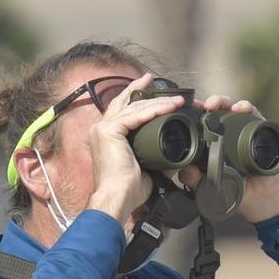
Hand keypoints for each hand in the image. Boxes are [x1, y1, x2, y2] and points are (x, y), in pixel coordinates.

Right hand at [84, 73, 189, 223]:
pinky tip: (168, 108)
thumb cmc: (129, 188)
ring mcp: (103, 128)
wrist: (118, 197)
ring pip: (134, 108)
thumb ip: (159, 157)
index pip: (122, 111)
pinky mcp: (109, 131)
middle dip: (141, 91)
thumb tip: (177, 155)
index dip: (136, 99)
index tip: (149, 89)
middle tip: (153, 80)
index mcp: (107, 136)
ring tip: (176, 99)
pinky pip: (135, 116)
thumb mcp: (148, 168)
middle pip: (124, 103)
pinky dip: (153, 111)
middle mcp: (101, 128)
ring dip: (157, 102)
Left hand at [195, 93, 278, 222]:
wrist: (265, 200)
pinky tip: (240, 109)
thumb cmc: (240, 192)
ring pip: (232, 109)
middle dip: (208, 104)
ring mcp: (245, 131)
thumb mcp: (211, 187)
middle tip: (201, 106)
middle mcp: (229, 134)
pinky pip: (254, 114)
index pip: (202, 123)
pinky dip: (247, 108)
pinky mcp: (261, 131)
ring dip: (223, 101)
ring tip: (216, 104)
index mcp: (214, 143)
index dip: (194, 114)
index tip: (186, 110)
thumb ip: (195, 179)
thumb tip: (184, 168)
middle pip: (216, 111)